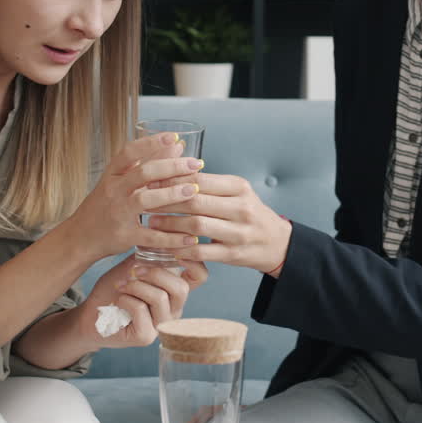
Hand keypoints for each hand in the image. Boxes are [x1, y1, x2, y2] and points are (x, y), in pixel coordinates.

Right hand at [64, 131, 202, 260]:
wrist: (80, 238)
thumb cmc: (104, 206)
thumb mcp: (119, 182)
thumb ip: (147, 163)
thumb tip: (177, 145)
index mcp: (112, 175)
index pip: (129, 152)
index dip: (151, 143)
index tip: (174, 137)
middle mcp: (113, 191)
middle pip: (143, 173)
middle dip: (172, 166)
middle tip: (196, 163)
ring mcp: (118, 214)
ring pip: (144, 200)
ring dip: (171, 194)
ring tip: (195, 190)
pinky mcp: (124, 237)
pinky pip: (151, 237)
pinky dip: (172, 238)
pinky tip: (191, 237)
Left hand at [77, 255, 208, 348]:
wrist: (92, 314)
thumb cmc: (114, 289)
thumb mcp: (132, 266)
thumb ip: (149, 255)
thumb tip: (163, 237)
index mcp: (174, 289)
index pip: (199, 276)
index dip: (194, 262)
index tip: (176, 249)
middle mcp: (173, 308)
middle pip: (181, 288)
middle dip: (156, 273)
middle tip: (135, 270)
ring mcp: (161, 324)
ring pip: (160, 298)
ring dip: (136, 286)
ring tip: (122, 285)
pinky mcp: (146, 336)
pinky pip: (140, 310)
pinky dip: (125, 299)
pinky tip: (118, 300)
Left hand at [150, 173, 291, 274]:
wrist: (276, 242)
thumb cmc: (248, 213)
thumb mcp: (236, 192)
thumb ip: (210, 183)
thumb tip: (172, 168)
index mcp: (239, 187)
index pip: (200, 180)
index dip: (173, 180)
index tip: (152, 180)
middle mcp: (241, 208)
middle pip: (196, 202)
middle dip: (167, 202)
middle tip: (145, 202)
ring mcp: (239, 232)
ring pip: (196, 226)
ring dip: (170, 225)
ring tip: (151, 222)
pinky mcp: (234, 254)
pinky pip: (201, 251)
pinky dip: (181, 249)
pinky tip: (166, 246)